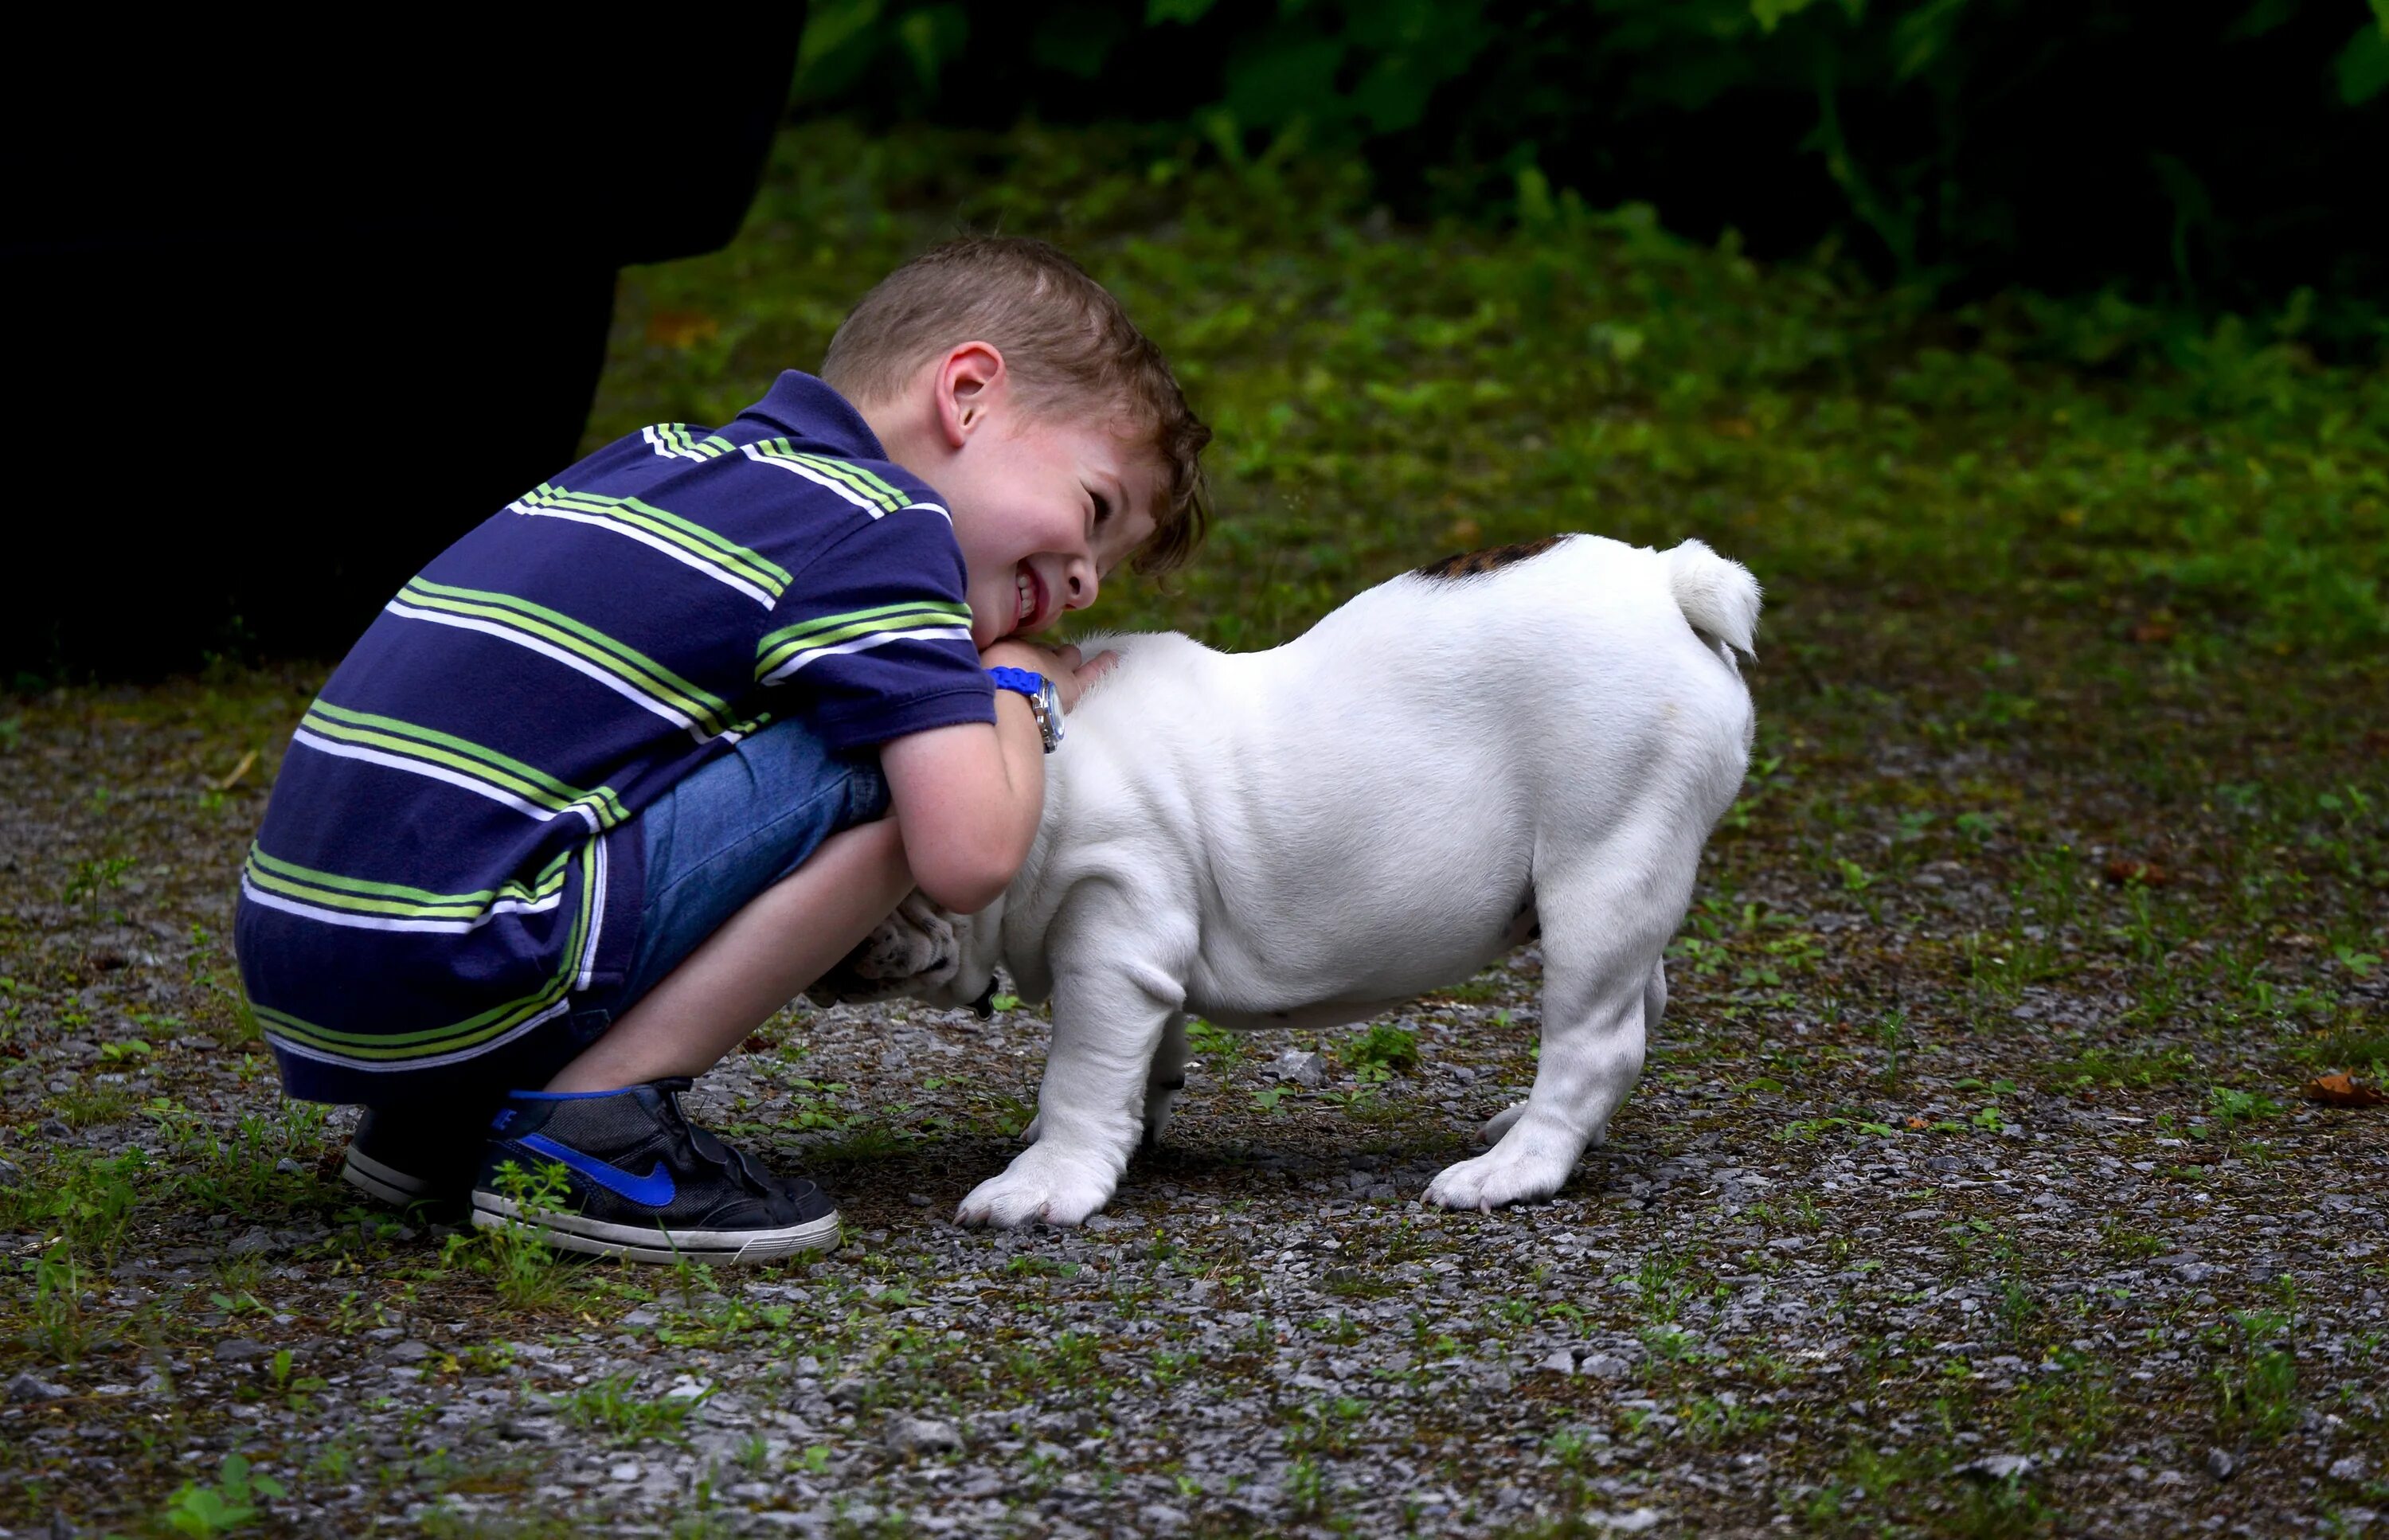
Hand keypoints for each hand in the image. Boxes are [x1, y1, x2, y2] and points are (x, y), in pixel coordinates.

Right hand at [981, 640, 1117, 712]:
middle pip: (1043, 648)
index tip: (1014, 662)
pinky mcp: (1074, 686)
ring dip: (1069, 658)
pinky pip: (1094, 671)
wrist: (1006, 696)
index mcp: (1010, 647)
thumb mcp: (975, 667)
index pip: (1018, 647)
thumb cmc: (986, 682)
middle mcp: (1034, 651)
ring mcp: (1056, 666)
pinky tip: (1114, 657)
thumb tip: (969, 659)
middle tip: (1040, 665)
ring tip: (1074, 656)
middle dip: (1045, 654)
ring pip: (1069, 655)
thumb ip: (978, 664)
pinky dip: (1103, 663)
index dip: (1019, 655)